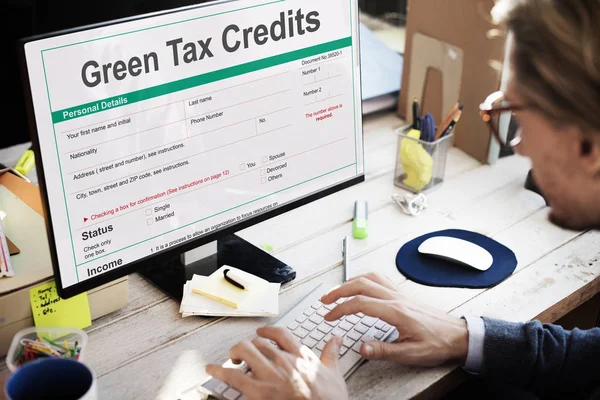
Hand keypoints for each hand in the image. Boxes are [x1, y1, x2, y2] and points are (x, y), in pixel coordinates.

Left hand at [206, 326, 348, 399]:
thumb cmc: (329, 399)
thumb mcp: (334, 374)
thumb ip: (331, 353)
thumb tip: (336, 339)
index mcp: (300, 355)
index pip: (279, 333)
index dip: (267, 331)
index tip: (262, 332)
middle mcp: (283, 360)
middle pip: (258, 342)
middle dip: (249, 346)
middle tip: (245, 353)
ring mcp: (270, 375)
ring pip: (245, 351)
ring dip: (235, 353)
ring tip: (232, 359)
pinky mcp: (259, 391)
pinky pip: (233, 376)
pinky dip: (219, 371)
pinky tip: (211, 369)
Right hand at [321, 273, 467, 366]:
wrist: (458, 335)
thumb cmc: (438, 343)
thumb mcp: (411, 354)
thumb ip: (384, 350)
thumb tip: (361, 347)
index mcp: (395, 311)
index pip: (360, 303)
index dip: (341, 309)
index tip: (329, 316)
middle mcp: (396, 298)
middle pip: (361, 284)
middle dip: (339, 290)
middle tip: (325, 300)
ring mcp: (399, 293)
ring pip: (370, 278)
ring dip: (350, 282)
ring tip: (337, 291)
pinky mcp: (403, 294)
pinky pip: (380, 279)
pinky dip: (364, 279)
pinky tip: (360, 285)